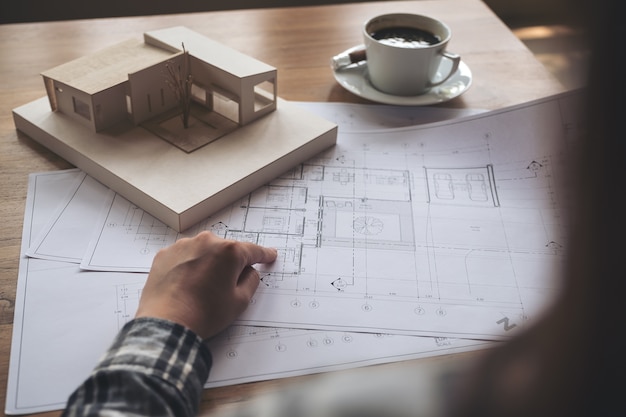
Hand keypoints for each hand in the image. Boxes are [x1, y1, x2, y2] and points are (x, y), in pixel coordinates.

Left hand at [135, 231, 276, 338]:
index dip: (263, 255)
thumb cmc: (204, 314)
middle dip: (229, 265)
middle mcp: (206, 242)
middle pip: (226, 250)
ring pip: (204, 252)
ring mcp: (183, 246)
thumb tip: (248, 271)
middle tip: (225, 287)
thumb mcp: (240, 301)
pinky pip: (184, 256)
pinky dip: (188, 267)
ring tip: (201, 289)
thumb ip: (251, 281)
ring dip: (207, 264)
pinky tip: (186, 285)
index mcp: (229, 251)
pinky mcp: (165, 255)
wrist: (166, 324)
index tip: (269, 255)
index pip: (253, 250)